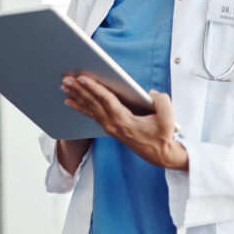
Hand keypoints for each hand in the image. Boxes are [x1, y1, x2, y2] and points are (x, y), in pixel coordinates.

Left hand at [61, 73, 188, 169]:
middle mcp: (113, 124)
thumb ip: (163, 103)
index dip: (94, 88)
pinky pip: (91, 114)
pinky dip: (80, 106)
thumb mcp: (169, 120)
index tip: (82, 78)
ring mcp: (109, 127)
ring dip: (76, 96)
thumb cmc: (163, 136)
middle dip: (79, 89)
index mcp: (125, 121)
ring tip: (64, 85)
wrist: (160, 155)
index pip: (106, 101)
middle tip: (66, 78)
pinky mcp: (109, 127)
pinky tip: (70, 100)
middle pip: (93, 103)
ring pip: (90, 108)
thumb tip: (151, 93)